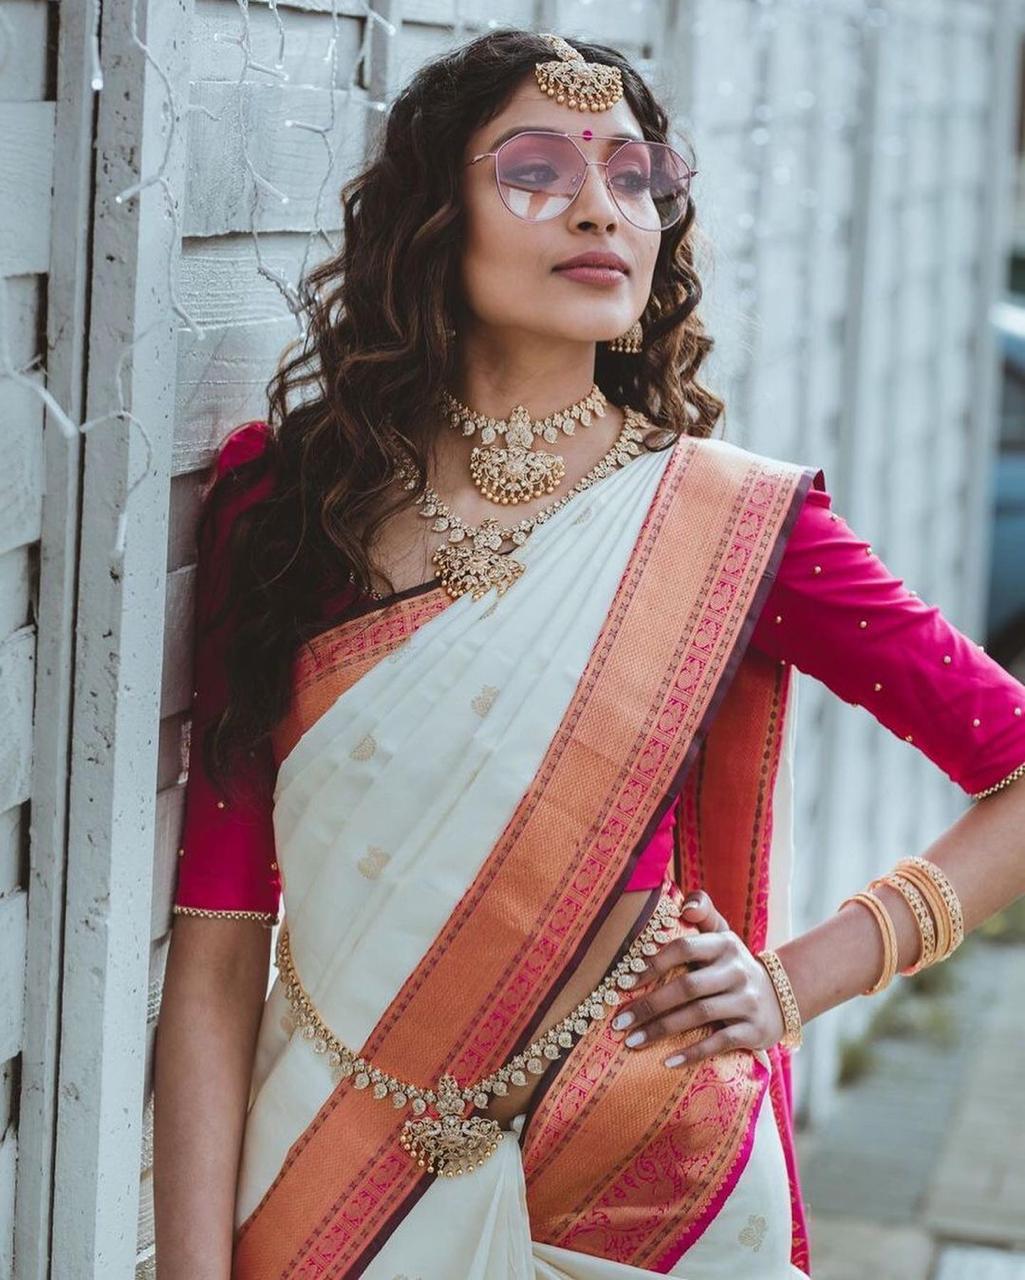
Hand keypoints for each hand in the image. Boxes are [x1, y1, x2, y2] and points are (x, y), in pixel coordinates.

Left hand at [609, 889, 785, 1067]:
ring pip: (699, 1015)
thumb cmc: (732, 965)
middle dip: (649, 1004)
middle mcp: (737, 970)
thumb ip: (703, 911)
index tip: (624, 982)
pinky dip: (693, 1053)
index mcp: (724, 944)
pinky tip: (667, 1061)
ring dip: (662, 1029)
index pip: (684, 947)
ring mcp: (746, 1001)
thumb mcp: (722, 934)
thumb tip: (684, 905)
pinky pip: (719, 1042)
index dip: (653, 963)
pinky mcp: (753, 1030)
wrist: (781, 996)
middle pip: (687, 987)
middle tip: (619, 1020)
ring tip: (632, 1040)